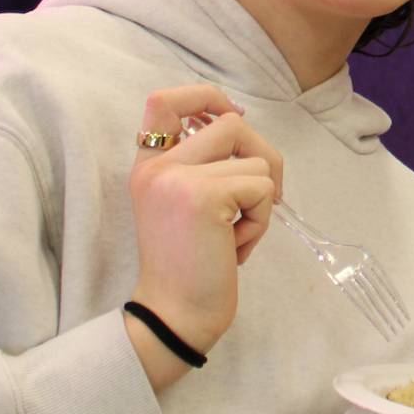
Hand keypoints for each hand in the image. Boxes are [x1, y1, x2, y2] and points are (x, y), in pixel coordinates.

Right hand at [126, 86, 281, 385]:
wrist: (175, 316)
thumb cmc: (192, 267)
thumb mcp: (187, 205)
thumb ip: (201, 166)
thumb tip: (241, 123)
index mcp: (148, 165)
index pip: (164, 99)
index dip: (206, 96)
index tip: (232, 117)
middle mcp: (157, 166)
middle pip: (232, 122)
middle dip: (263, 156)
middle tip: (265, 197)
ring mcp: (177, 178)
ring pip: (256, 159)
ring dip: (262, 200)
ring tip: (236, 234)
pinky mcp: (204, 196)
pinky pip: (261, 187)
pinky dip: (261, 220)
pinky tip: (235, 247)